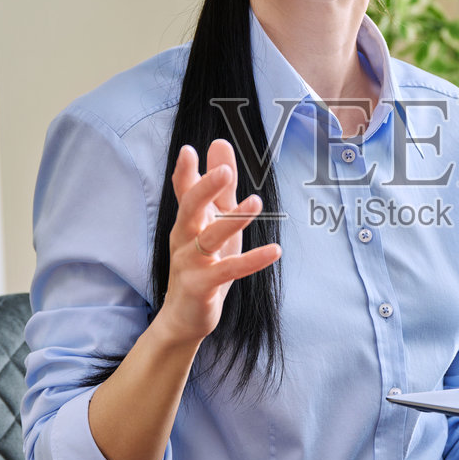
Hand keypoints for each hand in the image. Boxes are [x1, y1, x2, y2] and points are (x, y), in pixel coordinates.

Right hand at [153, 138, 279, 346]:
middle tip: (225, 172)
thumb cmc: (203, 263)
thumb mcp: (214, 220)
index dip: (185, 172)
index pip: (183, 191)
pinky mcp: (202, 286)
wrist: (184, 316)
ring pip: (210, 238)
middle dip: (205, 189)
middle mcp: (184, 238)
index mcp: (187, 221)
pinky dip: (252, 260)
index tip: (190, 150)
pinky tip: (275, 251)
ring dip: (233, 220)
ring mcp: (190, 262)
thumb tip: (219, 143)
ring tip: (257, 202)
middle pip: (190, 208)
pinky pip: (229, 271)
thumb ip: (220, 185)